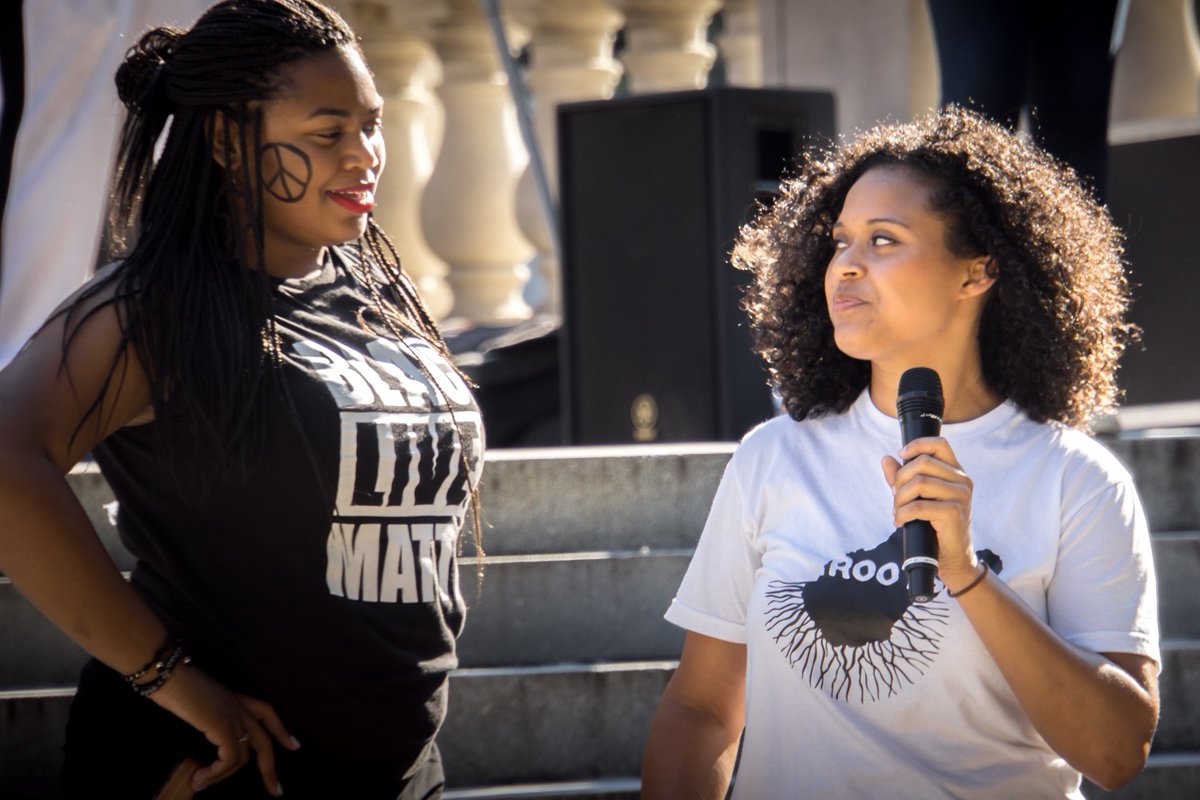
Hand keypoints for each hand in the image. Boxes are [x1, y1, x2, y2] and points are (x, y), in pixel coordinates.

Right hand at [149, 663, 300, 795]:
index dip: (282, 731)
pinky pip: (229, 759)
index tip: (294, 746)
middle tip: (276, 791)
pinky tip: (200, 777)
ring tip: (201, 783)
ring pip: (243, 757)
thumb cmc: (176, 686)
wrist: (168, 675)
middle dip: (270, 770)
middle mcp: (239, 707)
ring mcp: (233, 716)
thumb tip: (209, 741)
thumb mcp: (199, 704)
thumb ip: (209, 719)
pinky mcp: (223, 725)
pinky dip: (216, 773)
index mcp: (236, 699)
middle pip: (264, 742)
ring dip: (222, 776)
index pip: (268, 714)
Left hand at [881, 435, 978, 588]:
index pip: (939, 445)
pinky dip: (903, 513)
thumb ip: (903, 477)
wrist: (951, 556)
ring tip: (897, 511)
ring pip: (919, 482)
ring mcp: (960, 496)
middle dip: (900, 480)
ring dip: (899, 498)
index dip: (917, 445)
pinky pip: (919, 506)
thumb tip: (886, 459)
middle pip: (922, 463)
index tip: (901, 455)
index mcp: (955, 472)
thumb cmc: (934, 525)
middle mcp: (962, 480)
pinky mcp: (954, 513)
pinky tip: (900, 522)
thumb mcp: (917, 497)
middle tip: (895, 497)